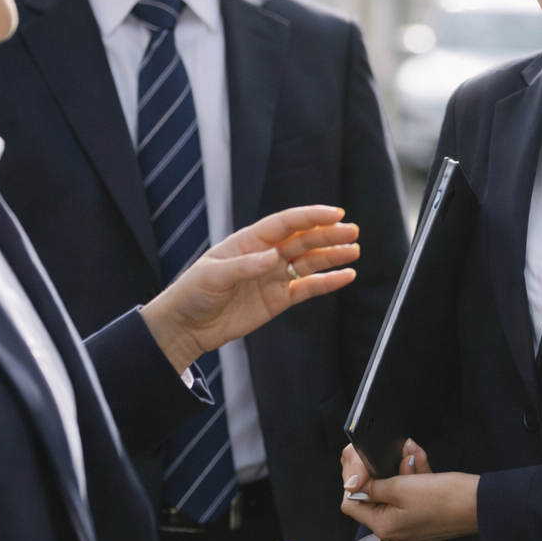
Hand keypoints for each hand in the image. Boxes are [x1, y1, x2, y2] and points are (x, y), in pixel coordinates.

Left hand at [141, 206, 359, 373]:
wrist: (187, 327)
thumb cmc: (193, 293)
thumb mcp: (212, 276)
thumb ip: (244, 266)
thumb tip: (272, 258)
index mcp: (249, 241)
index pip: (285, 223)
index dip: (310, 216)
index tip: (334, 213)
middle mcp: (266, 255)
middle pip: (303, 240)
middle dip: (328, 234)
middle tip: (352, 231)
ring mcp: (274, 277)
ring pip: (309, 262)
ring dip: (332, 255)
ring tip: (354, 250)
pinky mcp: (278, 299)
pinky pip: (307, 288)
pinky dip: (327, 282)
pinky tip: (345, 276)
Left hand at [339, 440, 478, 540]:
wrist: (479, 505)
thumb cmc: (444, 498)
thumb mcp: (402, 487)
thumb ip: (373, 486)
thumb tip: (351, 486)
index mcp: (384, 527)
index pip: (352, 504)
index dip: (355, 481)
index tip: (365, 462)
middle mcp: (394, 530)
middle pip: (375, 495)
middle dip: (384, 470)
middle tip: (394, 454)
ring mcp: (409, 524)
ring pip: (395, 490)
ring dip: (402, 468)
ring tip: (412, 452)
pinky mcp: (423, 516)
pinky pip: (411, 493)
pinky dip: (414, 476)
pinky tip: (419, 458)